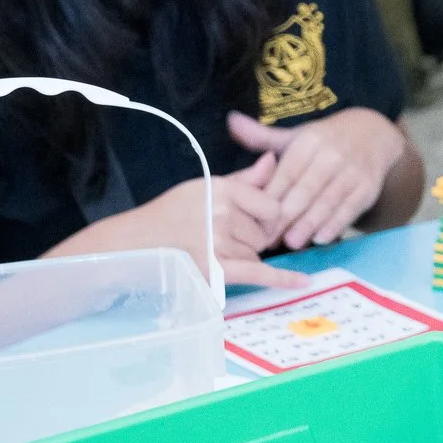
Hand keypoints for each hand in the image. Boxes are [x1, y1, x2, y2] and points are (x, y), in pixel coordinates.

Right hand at [150, 155, 303, 290]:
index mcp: (224, 190)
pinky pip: (258, 274)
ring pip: (256, 254)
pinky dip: (283, 279)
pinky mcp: (216, 271)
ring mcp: (220, 244)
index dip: (268, 216)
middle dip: (254, 237)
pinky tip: (303, 282)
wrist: (139, 242)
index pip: (273, 206)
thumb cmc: (173, 212)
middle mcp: (225, 215)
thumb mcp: (206, 186)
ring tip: (214, 249)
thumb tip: (273, 160)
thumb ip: (245, 178)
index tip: (254, 219)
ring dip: (244, 255)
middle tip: (225, 235)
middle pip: (266, 233)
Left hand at [228, 107, 406, 251]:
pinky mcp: (368, 188)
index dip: (270, 196)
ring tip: (291, 243)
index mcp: (311, 141)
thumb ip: (263, 137)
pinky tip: (319, 239)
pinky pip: (349, 210)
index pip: (287, 172)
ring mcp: (353, 172)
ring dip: (308, 224)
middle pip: (305, 190)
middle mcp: (333, 155)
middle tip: (267, 238)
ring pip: (327, 202)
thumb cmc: (325, 140)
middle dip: (286, 216)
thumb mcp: (296, 135)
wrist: (374, 134)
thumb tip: (231, 122)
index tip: (254, 216)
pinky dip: (334, 225)